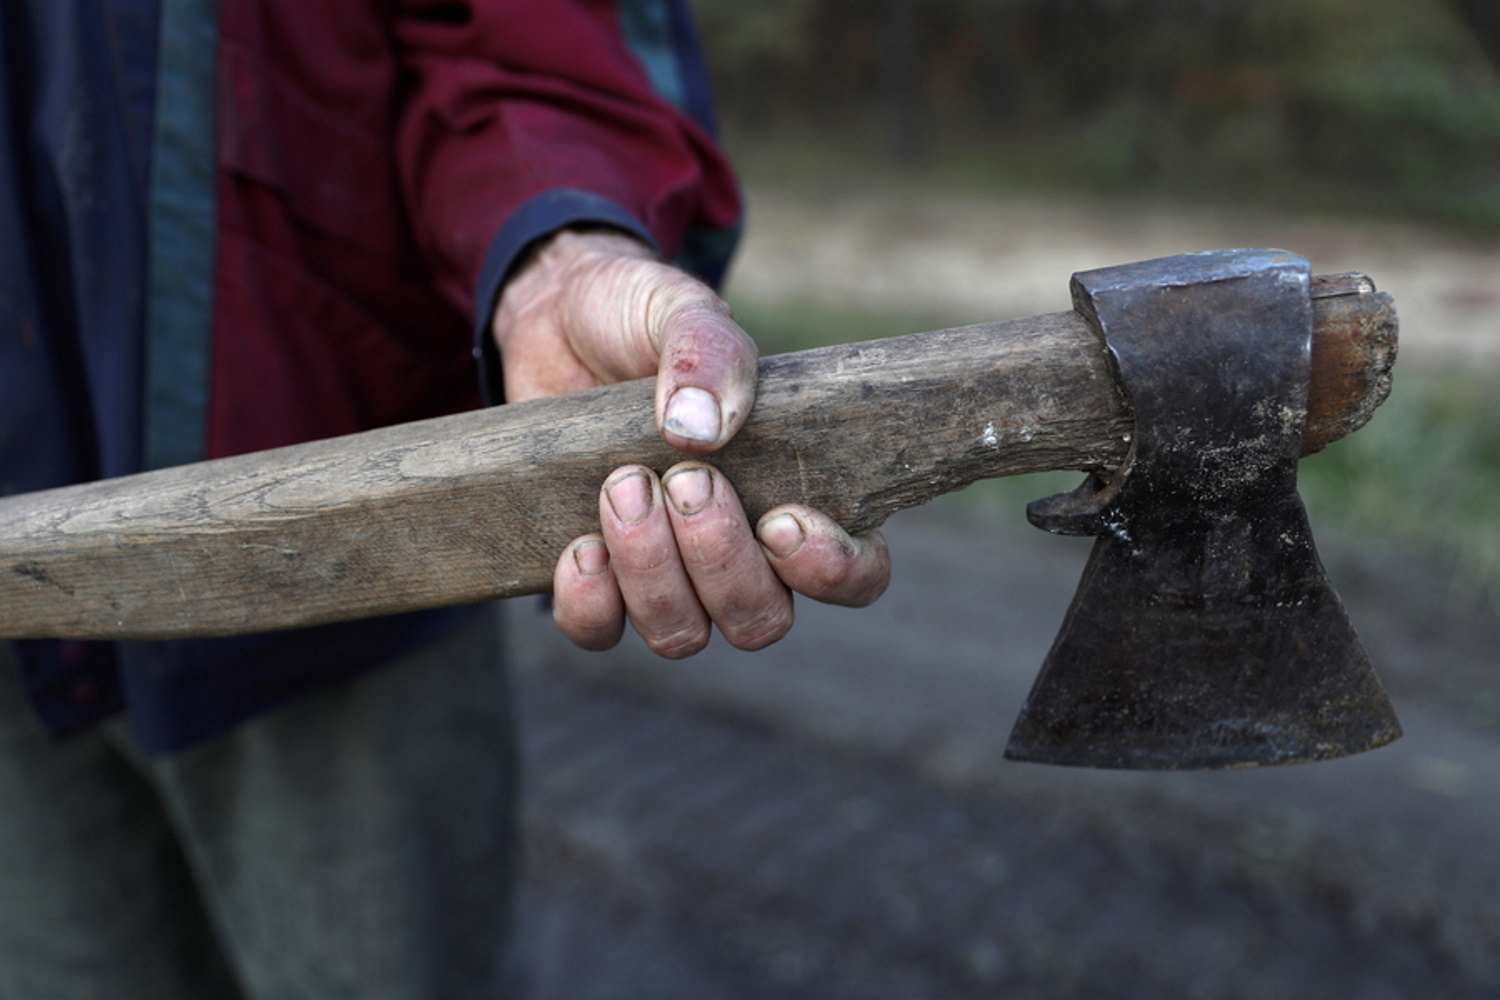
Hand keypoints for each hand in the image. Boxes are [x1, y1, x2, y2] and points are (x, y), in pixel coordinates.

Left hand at [492, 228, 889, 656]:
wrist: (552, 319)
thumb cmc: (641, 318)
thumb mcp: (680, 310)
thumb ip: (707, 353)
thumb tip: (701, 429)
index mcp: (797, 492)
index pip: (855, 574)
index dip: (832, 571)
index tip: (783, 520)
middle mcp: (741, 553)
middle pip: (760, 619)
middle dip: (719, 558)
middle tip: (683, 478)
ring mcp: (667, 575)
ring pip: (684, 633)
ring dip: (653, 571)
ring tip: (623, 486)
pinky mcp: (596, 580)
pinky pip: (600, 632)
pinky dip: (591, 601)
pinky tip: (581, 546)